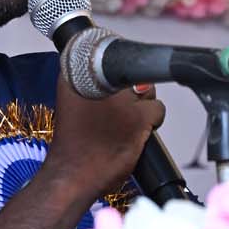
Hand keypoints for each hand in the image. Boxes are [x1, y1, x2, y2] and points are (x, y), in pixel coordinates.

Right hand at [44, 74, 164, 200]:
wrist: (70, 175)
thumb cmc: (73, 143)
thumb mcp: (71, 102)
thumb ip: (91, 83)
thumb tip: (119, 74)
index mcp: (75, 74)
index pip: (106, 54)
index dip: (115, 70)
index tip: (114, 84)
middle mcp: (98, 80)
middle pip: (131, 71)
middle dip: (131, 90)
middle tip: (118, 112)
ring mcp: (120, 97)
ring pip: (147, 89)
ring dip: (142, 105)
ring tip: (125, 123)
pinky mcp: (137, 116)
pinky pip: (157, 109)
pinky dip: (152, 121)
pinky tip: (135, 133)